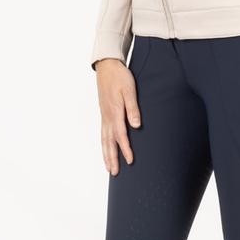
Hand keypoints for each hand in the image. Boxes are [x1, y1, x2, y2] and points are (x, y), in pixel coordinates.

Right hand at [95, 58, 141, 175]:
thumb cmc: (120, 76)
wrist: (107, 66)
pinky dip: (103, 144)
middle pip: (109, 142)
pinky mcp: (103, 113)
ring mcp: (104, 115)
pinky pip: (102, 133)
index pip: (120, 135)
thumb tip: (136, 125)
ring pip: (104, 139)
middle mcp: (107, 116)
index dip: (125, 149)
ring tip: (109, 168)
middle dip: (112, 158)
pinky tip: (106, 149)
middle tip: (115, 174)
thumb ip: (133, 108)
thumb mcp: (130, 89)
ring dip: (106, 154)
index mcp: (115, 111)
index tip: (130, 161)